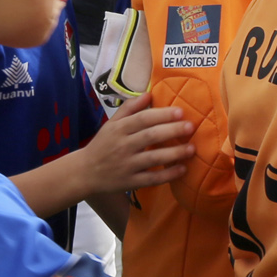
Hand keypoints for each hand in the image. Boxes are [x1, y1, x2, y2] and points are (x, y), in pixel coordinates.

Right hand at [73, 92, 192, 194]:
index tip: (181, 111)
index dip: (162, 114)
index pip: (143, 119)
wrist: (85, 172)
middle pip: (151, 136)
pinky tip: (182, 169)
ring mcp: (127, 165)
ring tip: (192, 148)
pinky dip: (168, 175)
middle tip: (191, 126)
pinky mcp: (130, 182)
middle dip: (172, 130)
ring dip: (174, 153)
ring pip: (154, 158)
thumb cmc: (102, 145)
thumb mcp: (111, 123)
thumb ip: (129, 108)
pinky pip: (152, 179)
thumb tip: (149, 93)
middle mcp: (123, 146)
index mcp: (118, 129)